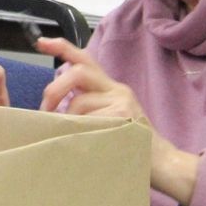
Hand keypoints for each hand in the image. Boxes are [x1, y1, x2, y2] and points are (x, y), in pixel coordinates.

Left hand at [38, 37, 198, 204]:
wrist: (164, 163)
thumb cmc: (131, 145)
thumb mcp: (108, 119)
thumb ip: (86, 108)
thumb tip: (53, 108)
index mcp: (111, 88)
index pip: (85, 59)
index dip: (62, 48)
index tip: (41, 42)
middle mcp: (117, 90)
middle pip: (79, 72)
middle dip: (55, 89)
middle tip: (44, 110)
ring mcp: (122, 102)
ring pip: (80, 101)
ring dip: (67, 120)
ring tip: (67, 137)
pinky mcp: (124, 117)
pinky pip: (90, 120)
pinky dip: (80, 131)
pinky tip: (85, 143)